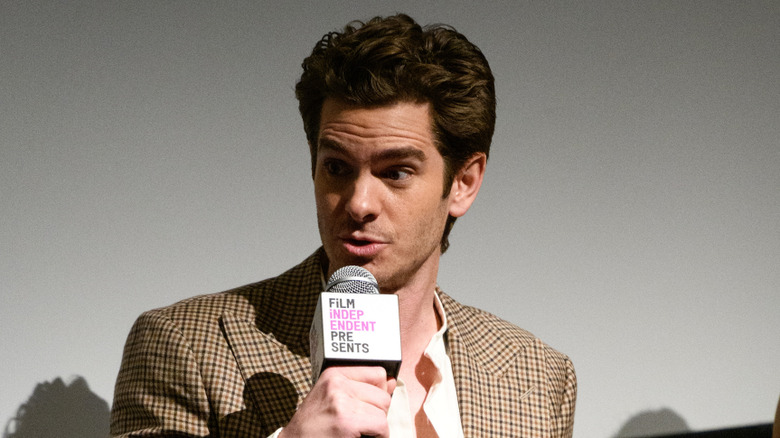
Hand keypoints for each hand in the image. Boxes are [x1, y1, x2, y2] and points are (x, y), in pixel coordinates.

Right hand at [280, 366, 396, 437]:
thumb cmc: (314, 425)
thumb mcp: (333, 398)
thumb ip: (363, 388)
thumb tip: (392, 381)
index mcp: (335, 373)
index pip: (378, 373)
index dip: (378, 393)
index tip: (365, 407)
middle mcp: (337, 383)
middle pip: (383, 395)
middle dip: (377, 412)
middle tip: (358, 424)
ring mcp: (341, 402)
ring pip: (383, 411)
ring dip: (377, 426)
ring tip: (358, 431)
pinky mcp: (347, 421)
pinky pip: (381, 426)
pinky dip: (378, 436)